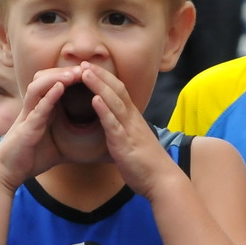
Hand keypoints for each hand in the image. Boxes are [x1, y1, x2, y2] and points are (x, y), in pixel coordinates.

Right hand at [0, 67, 78, 191]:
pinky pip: (37, 109)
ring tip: (74, 73)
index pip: (53, 85)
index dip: (69, 76)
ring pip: (38, 88)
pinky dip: (48, 97)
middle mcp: (32, 109)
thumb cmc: (30, 158)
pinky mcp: (25, 129)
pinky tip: (60, 88)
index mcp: (41, 111)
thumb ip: (71, 139)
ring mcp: (27, 117)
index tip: (88, 72)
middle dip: (64, 71)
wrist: (8, 173)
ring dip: (56, 78)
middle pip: (44, 79)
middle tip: (84, 67)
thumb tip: (95, 143)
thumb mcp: (57, 145)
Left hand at [83, 62, 180, 199]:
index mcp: (133, 119)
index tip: (90, 68)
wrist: (162, 181)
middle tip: (83, 62)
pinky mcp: (125, 144)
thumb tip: (114, 129)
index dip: (105, 78)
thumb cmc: (147, 165)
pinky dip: (104, 110)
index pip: (119, 92)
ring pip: (114, 102)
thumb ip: (123, 132)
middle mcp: (132, 120)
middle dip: (99, 75)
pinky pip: (114, 124)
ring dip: (99, 86)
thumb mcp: (133, 143)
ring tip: (85, 73)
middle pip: (116, 90)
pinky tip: (95, 99)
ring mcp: (129, 130)